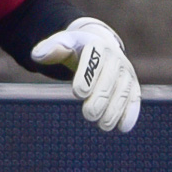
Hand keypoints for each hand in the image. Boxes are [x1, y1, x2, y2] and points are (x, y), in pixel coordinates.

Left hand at [31, 18, 139, 132]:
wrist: (98, 47)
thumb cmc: (76, 49)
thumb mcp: (63, 44)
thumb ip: (51, 49)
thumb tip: (36, 55)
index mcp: (98, 45)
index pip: (94, 60)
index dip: (88, 76)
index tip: (78, 93)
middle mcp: (116, 58)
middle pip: (110, 79)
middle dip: (101, 98)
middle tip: (89, 114)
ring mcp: (126, 73)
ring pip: (124, 91)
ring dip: (115, 109)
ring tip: (103, 125)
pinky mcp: (132, 86)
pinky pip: (134, 99)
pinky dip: (130, 113)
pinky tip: (123, 127)